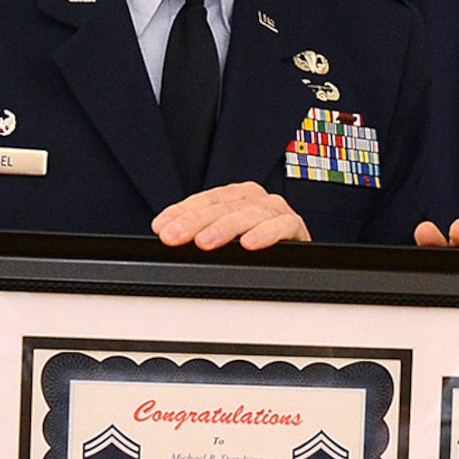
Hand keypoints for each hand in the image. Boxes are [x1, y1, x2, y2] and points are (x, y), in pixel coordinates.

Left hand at [153, 181, 308, 249]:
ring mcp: (276, 210)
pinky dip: (266, 233)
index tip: (162, 227)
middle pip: (222, 206)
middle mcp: (255, 198)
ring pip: (249, 213)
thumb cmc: (256, 249)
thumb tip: (169, 237)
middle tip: (174, 237)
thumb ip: (203, 234)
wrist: (297, 262)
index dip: (181, 212)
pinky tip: (250, 243)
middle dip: (194, 222)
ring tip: (205, 242)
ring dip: (226, 228)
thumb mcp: (226, 240)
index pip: (205, 200)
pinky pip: (282, 226)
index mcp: (236, 196)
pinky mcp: (295, 225)